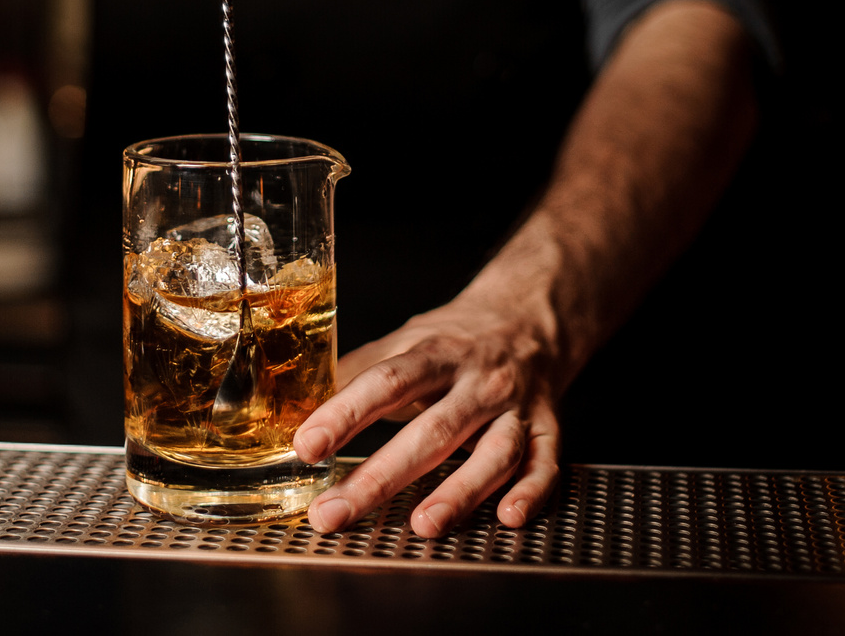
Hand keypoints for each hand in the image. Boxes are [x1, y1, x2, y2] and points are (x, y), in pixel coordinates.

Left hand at [291, 269, 562, 538]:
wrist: (529, 319)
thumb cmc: (455, 339)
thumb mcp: (405, 341)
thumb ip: (357, 372)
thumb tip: (295, 402)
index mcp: (434, 353)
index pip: (386, 381)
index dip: (345, 413)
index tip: (307, 445)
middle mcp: (478, 381)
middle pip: (432, 430)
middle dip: (381, 476)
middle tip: (335, 512)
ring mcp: (516, 407)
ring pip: (494, 453)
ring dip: (461, 491)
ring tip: (423, 525)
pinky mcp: (548, 429)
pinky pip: (545, 464)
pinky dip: (532, 492)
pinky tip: (508, 517)